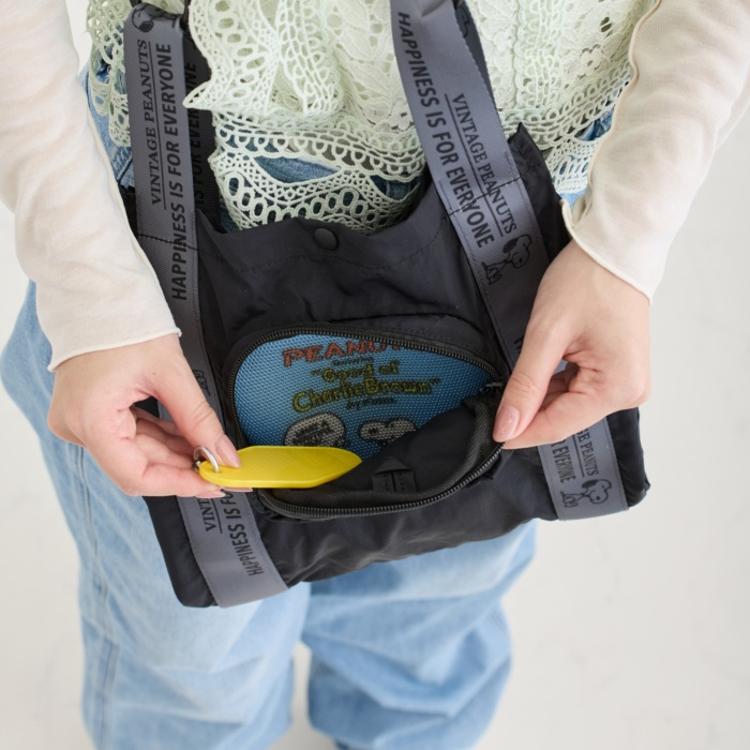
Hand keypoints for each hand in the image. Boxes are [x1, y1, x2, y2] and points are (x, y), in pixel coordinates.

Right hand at [48, 334, 239, 497]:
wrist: (98, 291)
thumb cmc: (125, 321)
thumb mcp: (171, 372)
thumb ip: (198, 419)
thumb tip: (224, 456)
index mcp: (89, 418)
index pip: (134, 475)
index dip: (178, 484)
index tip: (213, 484)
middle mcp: (78, 427)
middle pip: (138, 466)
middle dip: (184, 469)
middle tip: (225, 472)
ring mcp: (82, 421)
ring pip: (137, 453)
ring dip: (177, 455)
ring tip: (213, 454)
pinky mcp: (92, 413)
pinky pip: (131, 436)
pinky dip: (162, 439)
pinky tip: (191, 440)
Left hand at [493, 239, 650, 449]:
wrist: (614, 248)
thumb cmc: (587, 279)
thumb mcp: (546, 334)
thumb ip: (526, 385)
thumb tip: (507, 427)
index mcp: (618, 387)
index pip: (558, 425)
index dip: (520, 433)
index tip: (488, 436)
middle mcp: (628, 392)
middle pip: (563, 418)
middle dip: (527, 414)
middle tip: (489, 408)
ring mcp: (624, 382)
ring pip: (566, 406)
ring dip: (537, 398)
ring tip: (511, 384)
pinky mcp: (615, 372)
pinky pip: (576, 390)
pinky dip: (551, 386)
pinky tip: (534, 375)